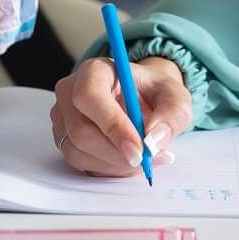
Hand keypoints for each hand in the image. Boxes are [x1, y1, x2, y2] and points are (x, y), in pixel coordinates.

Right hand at [50, 55, 189, 175]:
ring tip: (145, 158)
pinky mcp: (64, 139)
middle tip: (147, 159)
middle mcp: (70, 91)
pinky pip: (81, 163)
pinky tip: (129, 161)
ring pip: (79, 151)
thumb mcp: (175, 96)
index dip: (112, 125)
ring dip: (115, 164)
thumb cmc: (154, 92)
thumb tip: (154, 140)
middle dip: (116, 153)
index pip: (90, 96)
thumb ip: (172, 114)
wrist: (142, 97)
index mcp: (94, 70)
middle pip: (81, 130)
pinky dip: (108, 169)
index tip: (139, 149)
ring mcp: (63, 117)